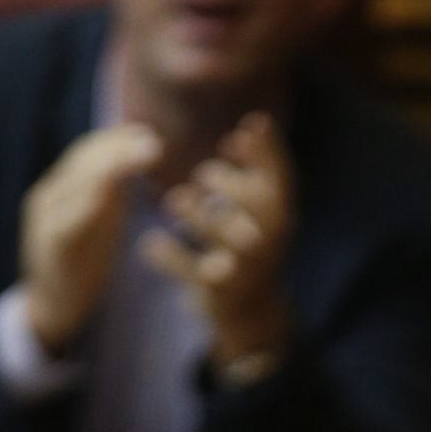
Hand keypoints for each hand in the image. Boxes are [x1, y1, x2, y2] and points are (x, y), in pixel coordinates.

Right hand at [20, 125, 163, 355]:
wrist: (52, 307)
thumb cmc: (83, 265)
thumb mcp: (102, 224)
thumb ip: (114, 195)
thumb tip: (138, 162)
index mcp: (63, 189)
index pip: (88, 152)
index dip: (117, 139)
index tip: (149, 133)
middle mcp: (51, 196)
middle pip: (83, 160)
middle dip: (119, 147)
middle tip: (154, 143)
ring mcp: (46, 219)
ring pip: (76, 182)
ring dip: (112, 167)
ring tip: (144, 156)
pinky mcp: (49, 245)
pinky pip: (67, 220)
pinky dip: (89, 203)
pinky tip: (111, 193)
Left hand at [142, 113, 295, 374]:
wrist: (252, 310)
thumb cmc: (252, 242)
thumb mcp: (261, 206)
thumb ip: (258, 167)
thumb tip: (253, 121)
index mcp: (280, 216)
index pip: (280, 179)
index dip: (267, 151)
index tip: (247, 124)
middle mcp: (269, 242)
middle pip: (260, 208)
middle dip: (231, 186)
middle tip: (202, 174)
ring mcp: (246, 269)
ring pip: (230, 241)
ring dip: (202, 218)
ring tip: (174, 200)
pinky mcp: (221, 292)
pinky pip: (197, 274)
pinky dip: (172, 259)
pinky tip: (150, 243)